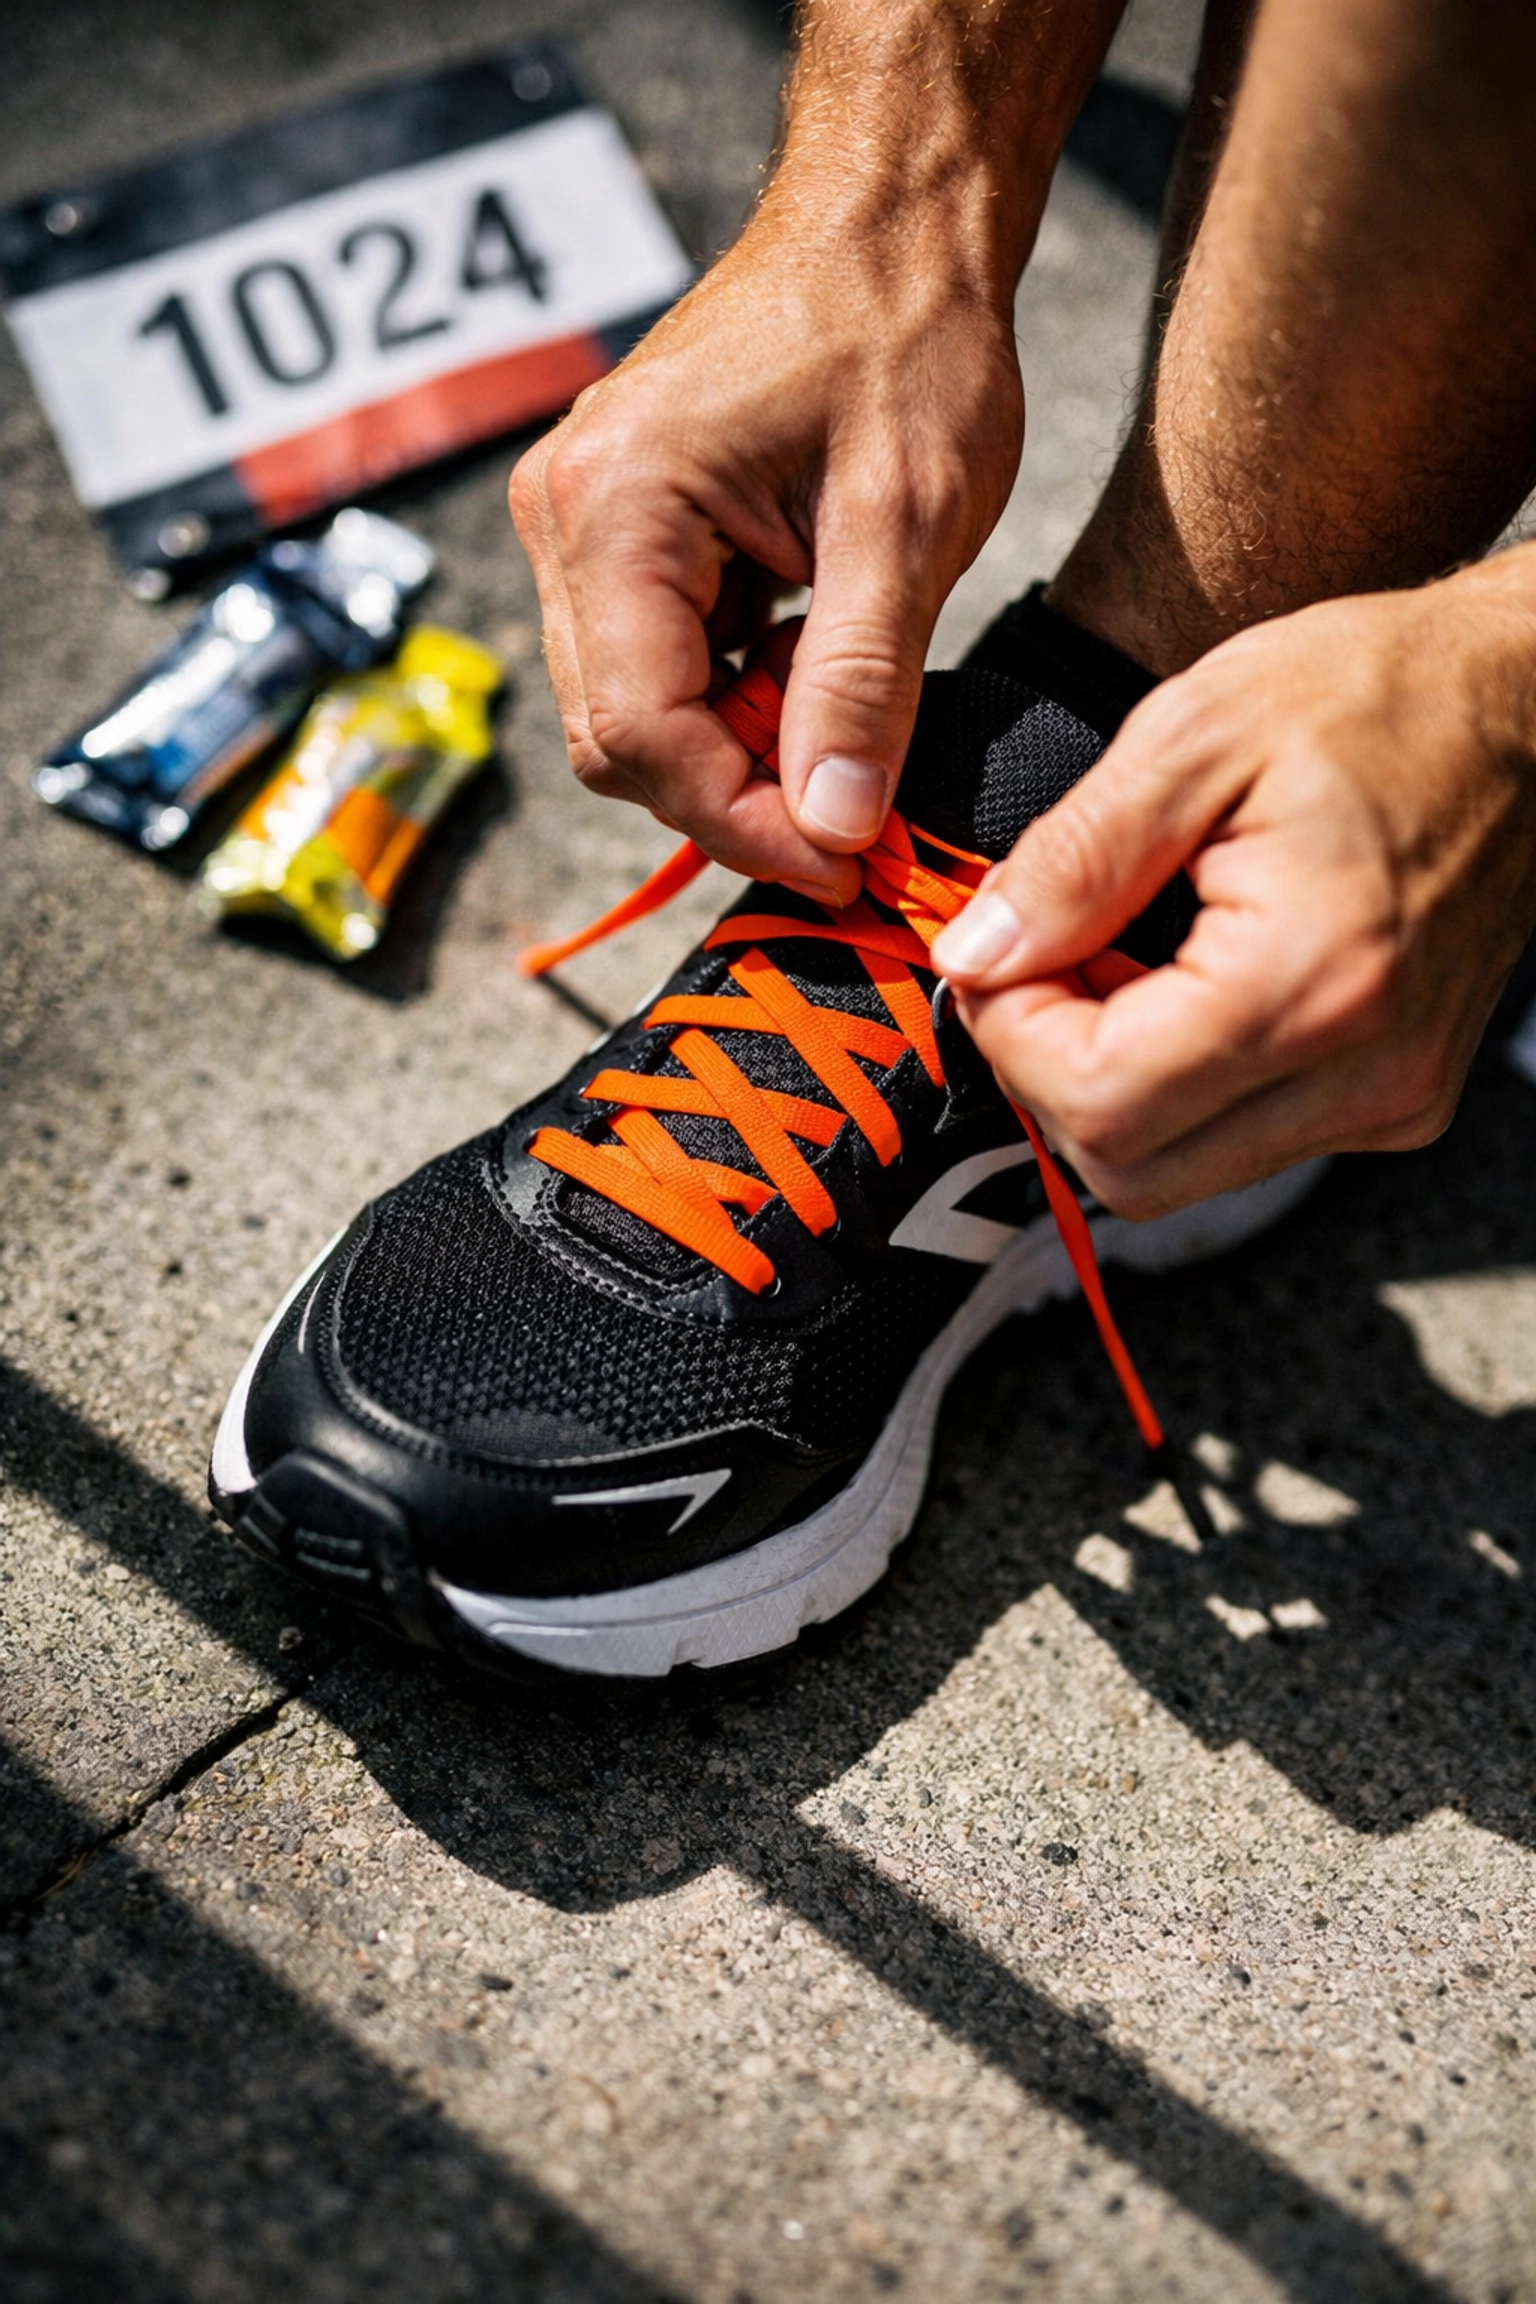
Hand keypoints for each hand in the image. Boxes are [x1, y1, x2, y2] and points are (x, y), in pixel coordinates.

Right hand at [511, 201, 1022, 904]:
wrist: (886, 226)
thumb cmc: (903, 341)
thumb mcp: (906, 526)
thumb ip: (859, 686)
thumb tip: (831, 828)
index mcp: (614, 506)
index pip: (639, 735)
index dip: (739, 821)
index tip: (842, 862)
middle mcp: (561, 517)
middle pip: (617, 739)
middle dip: (734, 795)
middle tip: (850, 813)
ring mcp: (574, 525)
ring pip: (629, 712)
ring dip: (733, 750)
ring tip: (837, 715)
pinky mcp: (610, 534)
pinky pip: (648, 665)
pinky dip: (726, 699)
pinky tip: (802, 664)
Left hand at [931, 570, 1535, 1215]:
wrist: (1529, 703)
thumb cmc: (1374, 691)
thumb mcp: (1195, 732)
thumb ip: (1073, 860)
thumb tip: (974, 958)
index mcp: (1313, 978)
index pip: (1100, 1100)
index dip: (1009, 1037)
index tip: (992, 954)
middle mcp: (1367, 1071)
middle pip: (1130, 1169)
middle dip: (1047, 1075)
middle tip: (1041, 960)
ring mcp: (1393, 1100)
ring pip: (1178, 1172)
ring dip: (1108, 1086)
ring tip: (1113, 961)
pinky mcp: (1399, 1102)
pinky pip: (1241, 1145)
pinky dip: (1177, 1088)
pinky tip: (1178, 984)